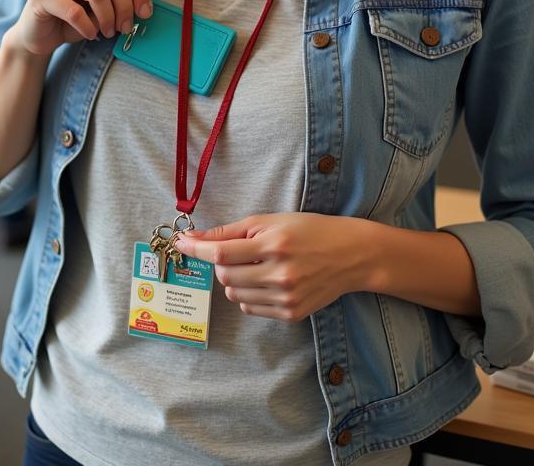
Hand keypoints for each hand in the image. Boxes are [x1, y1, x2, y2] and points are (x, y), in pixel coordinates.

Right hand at [8, 0, 151, 57]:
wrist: (40, 31)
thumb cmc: (76, 12)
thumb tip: (145, 6)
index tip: (145, 12)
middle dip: (126, 7)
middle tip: (126, 26)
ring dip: (109, 19)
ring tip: (108, 31)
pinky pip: (75, 12)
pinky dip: (88, 28)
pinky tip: (90, 33)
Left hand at [174, 213, 384, 320]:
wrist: (351, 255)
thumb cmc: (310, 230)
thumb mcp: (272, 220)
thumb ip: (233, 230)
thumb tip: (198, 238)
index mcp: (274, 244)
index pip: (221, 253)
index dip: (196, 250)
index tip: (181, 244)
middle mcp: (279, 273)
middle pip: (225, 276)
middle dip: (219, 264)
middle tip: (231, 252)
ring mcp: (286, 297)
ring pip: (235, 294)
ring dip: (233, 280)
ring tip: (253, 265)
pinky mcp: (291, 314)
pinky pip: (251, 308)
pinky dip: (248, 294)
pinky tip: (264, 280)